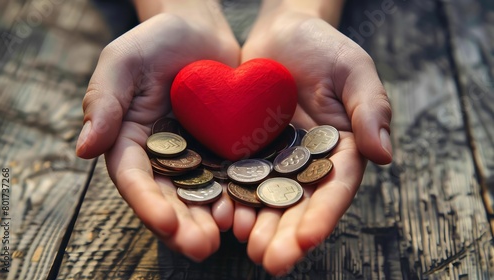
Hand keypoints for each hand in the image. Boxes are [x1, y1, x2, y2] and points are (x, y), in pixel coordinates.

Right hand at [76, 11, 239, 260]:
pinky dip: (237, 195)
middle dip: (183, 224)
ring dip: (210, 219)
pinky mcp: (223, 150)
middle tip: (201, 246)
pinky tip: (248, 210)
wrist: (199, 32)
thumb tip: (83, 148)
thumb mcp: (123, 62)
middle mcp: (162, 156)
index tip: (165, 223)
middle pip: (169, 196)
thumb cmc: (156, 41)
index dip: (148, 202)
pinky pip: (229, 176)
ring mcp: (194, 156)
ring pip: (200, 195)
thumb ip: (104, 102)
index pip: (134, 178)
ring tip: (225, 236)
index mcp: (131, 141)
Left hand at [238, 9, 392, 274]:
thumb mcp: (353, 69)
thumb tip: (385, 155)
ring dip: (258, 225)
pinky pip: (237, 178)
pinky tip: (221, 216)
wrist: (278, 34)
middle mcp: (307, 162)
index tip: (307, 239)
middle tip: (271, 261)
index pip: (335, 188)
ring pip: (267, 199)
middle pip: (299, 204)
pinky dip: (231, 198)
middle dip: (287, 234)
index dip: (323, 215)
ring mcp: (274, 159)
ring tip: (246, 247)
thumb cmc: (322, 47)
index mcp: (340, 150)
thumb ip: (370, 108)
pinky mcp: (245, 151)